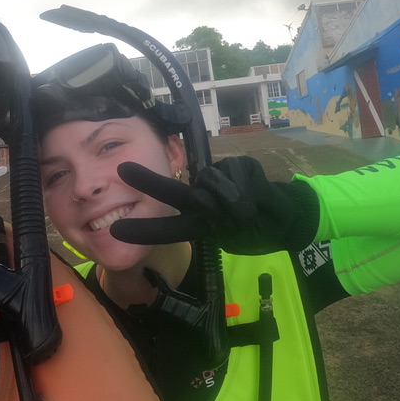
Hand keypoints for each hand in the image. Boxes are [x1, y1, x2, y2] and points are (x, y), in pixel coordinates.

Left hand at [108, 156, 318, 254]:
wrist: (285, 219)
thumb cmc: (253, 230)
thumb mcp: (231, 235)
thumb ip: (216, 219)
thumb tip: (206, 196)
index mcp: (196, 222)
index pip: (166, 228)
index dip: (143, 230)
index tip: (115, 231)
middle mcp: (201, 198)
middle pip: (172, 190)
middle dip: (148, 181)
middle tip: (122, 170)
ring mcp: (218, 179)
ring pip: (211, 183)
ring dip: (231, 200)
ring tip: (248, 210)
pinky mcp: (237, 165)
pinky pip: (235, 173)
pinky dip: (248, 187)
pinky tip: (257, 192)